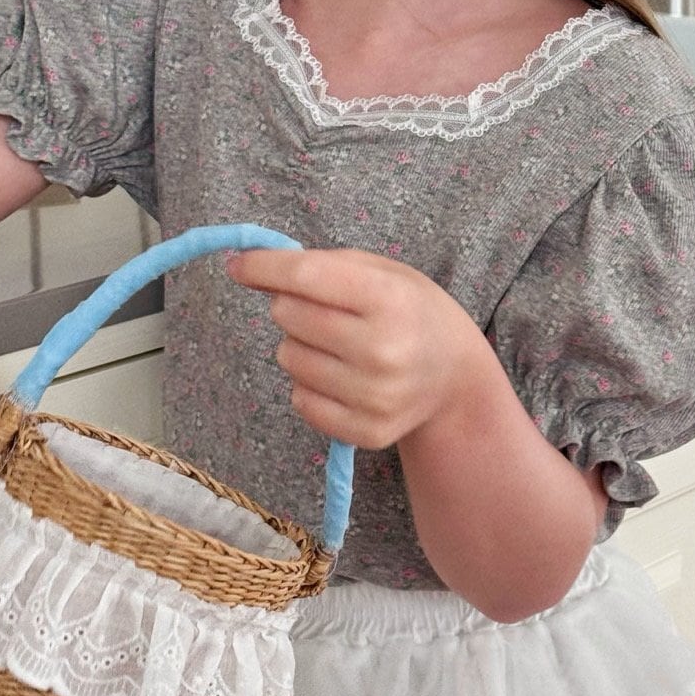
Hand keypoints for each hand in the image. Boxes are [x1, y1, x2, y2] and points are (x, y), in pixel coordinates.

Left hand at [227, 247, 484, 451]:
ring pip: (288, 359)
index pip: (307, 277)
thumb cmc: (412, 312)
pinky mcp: (367, 431)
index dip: (265, 267)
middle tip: (324, 310)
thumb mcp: (384, 272)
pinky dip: (309, 385)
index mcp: (390, 298)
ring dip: (301, 347)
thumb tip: (250, 270)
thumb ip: (322, 266)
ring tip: (337, 346)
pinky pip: (300, 401)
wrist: (456, 378)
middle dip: (292, 306)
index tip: (239, 264)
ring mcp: (376, 396)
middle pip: (289, 316)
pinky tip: (341, 377)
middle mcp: (384, 349)